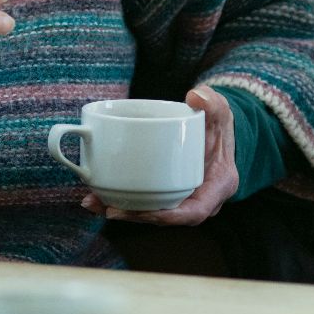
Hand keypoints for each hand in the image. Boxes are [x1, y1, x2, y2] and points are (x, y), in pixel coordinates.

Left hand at [82, 86, 238, 225]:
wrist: (213, 131)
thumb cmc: (217, 123)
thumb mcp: (220, 111)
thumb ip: (213, 103)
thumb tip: (196, 97)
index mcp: (217, 186)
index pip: (195, 212)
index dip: (171, 217)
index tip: (148, 213)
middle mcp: (199, 199)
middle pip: (166, 217)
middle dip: (137, 216)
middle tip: (109, 209)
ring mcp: (181, 197)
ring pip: (151, 211)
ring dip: (122, 210)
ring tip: (93, 203)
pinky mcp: (164, 191)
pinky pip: (144, 200)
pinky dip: (121, 198)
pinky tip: (96, 194)